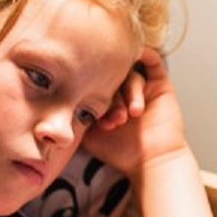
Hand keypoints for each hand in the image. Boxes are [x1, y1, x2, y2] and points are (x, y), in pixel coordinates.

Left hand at [82, 48, 187, 175]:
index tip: (96, 119)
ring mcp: (143, 87)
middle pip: (112, 76)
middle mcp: (124, 92)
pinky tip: (138, 57)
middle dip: (111, 97)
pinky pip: (152, 60)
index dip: (94, 97)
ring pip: (130, 73)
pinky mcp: (160, 84)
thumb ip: (76, 116)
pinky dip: (144, 55)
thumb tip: (57, 102)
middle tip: (114, 120)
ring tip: (130, 115)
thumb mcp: (90, 134)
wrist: (151, 162)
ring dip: (129, 93)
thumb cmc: (121, 153)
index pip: (96, 83)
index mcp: (108, 101)